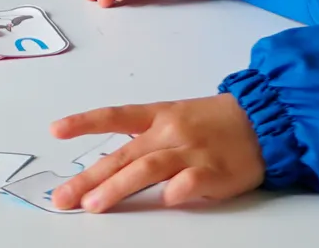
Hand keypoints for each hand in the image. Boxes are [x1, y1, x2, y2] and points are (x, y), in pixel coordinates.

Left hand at [50, 95, 265, 211]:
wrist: (262, 119)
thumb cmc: (215, 122)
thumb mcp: (177, 118)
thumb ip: (146, 139)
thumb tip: (109, 168)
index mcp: (160, 115)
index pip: (115, 116)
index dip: (85, 122)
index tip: (55, 130)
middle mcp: (170, 131)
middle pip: (123, 154)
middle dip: (90, 177)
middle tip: (64, 196)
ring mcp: (191, 150)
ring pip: (147, 169)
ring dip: (117, 187)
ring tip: (93, 205)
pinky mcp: (214, 170)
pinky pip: (189, 182)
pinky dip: (175, 192)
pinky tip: (164, 200)